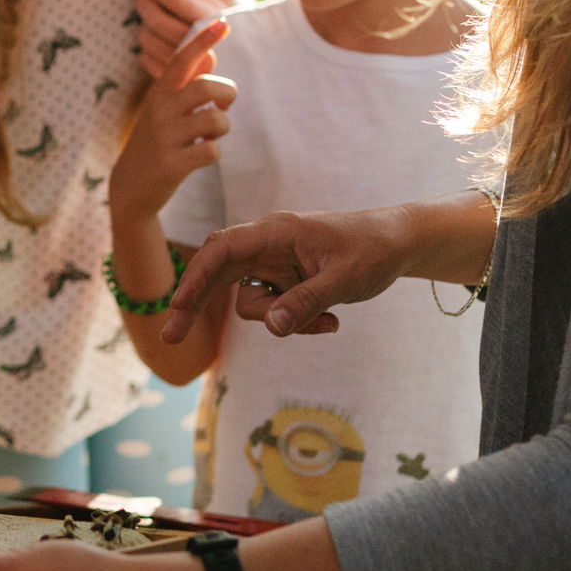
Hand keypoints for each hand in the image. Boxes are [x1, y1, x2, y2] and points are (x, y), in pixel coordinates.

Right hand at [110, 18, 233, 221]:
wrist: (130, 187)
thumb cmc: (155, 142)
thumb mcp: (163, 109)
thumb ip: (185, 84)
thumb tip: (211, 56)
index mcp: (159, 93)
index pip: (181, 59)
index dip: (203, 39)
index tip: (224, 22)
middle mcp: (159, 110)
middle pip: (206, 88)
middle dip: (227, 94)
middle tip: (225, 106)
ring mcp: (165, 138)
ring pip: (215, 121)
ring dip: (222, 128)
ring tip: (211, 136)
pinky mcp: (172, 164)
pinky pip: (212, 151)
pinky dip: (214, 153)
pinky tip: (200, 155)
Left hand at [134, 0, 229, 79]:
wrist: (238, 68)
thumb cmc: (218, 29)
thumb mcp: (212, 4)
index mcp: (214, 21)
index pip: (180, 2)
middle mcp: (203, 46)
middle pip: (161, 22)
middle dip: (145, 5)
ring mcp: (189, 68)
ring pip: (150, 41)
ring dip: (143, 26)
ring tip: (145, 17)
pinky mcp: (177, 81)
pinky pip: (148, 62)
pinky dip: (144, 50)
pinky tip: (150, 39)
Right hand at [164, 205, 427, 340]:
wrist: (398, 244)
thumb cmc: (373, 251)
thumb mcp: (345, 280)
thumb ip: (307, 302)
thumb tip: (272, 328)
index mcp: (276, 232)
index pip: (223, 250)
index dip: (196, 278)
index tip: (178, 307)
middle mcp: (268, 245)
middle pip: (218, 273)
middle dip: (197, 304)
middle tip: (172, 338)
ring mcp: (275, 264)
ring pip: (252, 301)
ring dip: (282, 321)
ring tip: (328, 323)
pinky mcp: (285, 280)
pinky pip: (275, 309)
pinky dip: (296, 322)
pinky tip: (331, 322)